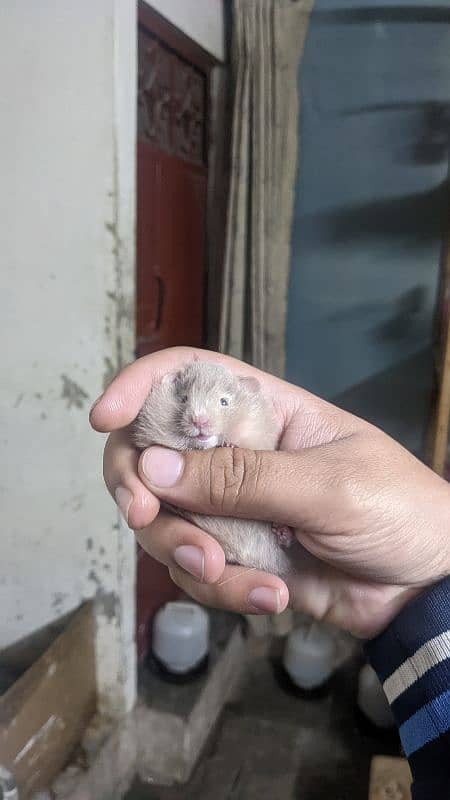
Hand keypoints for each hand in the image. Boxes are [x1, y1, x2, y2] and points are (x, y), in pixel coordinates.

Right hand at [90, 347, 449, 637]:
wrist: (423, 588)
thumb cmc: (395, 510)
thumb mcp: (327, 486)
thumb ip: (243, 479)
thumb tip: (154, 466)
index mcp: (262, 411)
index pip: (186, 377)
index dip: (138, 387)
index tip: (105, 420)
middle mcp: (235, 453)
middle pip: (151, 453)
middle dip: (139, 487)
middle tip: (144, 515)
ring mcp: (231, 507)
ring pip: (164, 519)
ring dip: (184, 551)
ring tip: (229, 572)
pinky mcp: (234, 555)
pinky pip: (194, 569)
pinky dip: (221, 588)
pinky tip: (271, 596)